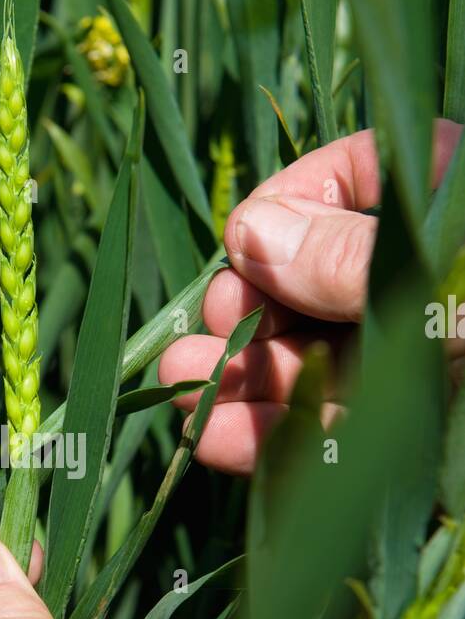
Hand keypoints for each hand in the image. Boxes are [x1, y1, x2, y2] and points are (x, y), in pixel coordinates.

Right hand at [159, 121, 463, 473]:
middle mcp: (426, 272)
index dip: (277, 215)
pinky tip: (218, 438)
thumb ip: (350, 257)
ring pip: (319, 361)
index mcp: (442, 196)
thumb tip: (250, 233)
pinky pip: (343, 427)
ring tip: (180, 396)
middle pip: (314, 284)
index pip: (343, 180)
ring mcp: (427, 351)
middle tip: (193, 345)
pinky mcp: (421, 424)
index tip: (237, 251)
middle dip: (245, 319)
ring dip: (244, 382)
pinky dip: (281, 436)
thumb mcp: (449, 270)